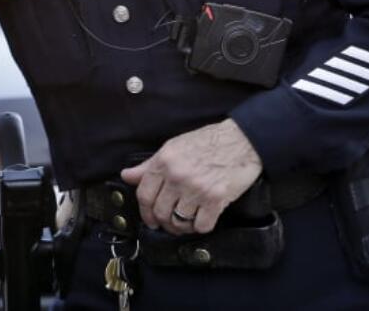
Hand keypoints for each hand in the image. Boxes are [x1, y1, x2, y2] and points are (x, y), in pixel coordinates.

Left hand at [119, 119, 261, 234]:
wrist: (241, 141)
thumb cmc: (207, 143)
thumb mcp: (173, 147)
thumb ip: (149, 165)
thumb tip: (127, 176)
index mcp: (164, 161)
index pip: (144, 194)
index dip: (144, 212)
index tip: (150, 219)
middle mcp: (177, 176)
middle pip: (160, 212)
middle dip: (162, 222)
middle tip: (168, 223)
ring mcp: (196, 189)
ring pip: (179, 222)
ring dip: (181, 226)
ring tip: (185, 221)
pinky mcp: (216, 200)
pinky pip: (201, 226)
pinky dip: (199, 227)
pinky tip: (201, 219)